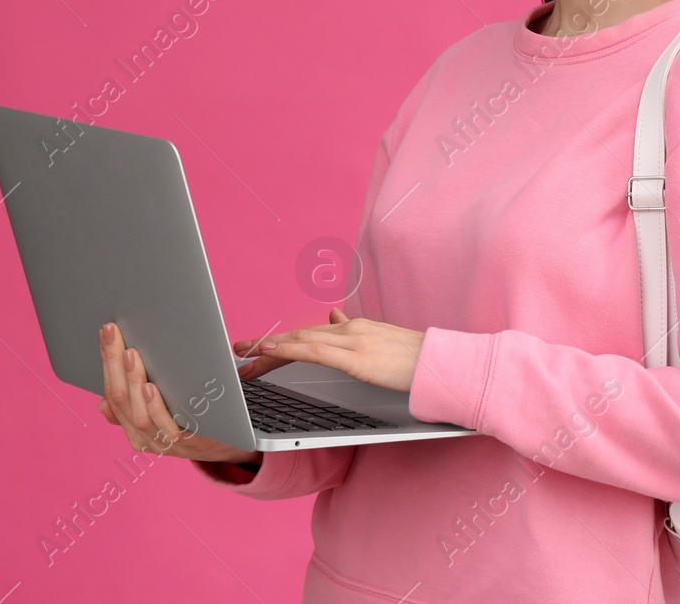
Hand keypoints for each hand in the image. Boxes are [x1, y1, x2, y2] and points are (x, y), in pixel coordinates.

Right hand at [97, 322, 260, 463]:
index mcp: (135, 430)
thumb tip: (103, 403)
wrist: (233, 443)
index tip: (106, 333)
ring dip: (133, 382)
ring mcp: (167, 444)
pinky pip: (167, 428)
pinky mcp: (190, 444)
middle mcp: (146, 440)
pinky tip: (150, 387)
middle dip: (114, 364)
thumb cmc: (195, 417)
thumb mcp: (162, 411)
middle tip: (114, 334)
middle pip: (121, 401)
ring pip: (139, 415)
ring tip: (130, 355)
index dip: (107, 363)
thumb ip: (136, 405)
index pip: (113, 395)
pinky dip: (155, 408)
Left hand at [234, 307, 425, 392]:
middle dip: (265, 345)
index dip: (280, 340)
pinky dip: (288, 350)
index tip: (256, 347)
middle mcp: (349, 329)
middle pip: (297, 335)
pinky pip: (314, 352)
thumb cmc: (415, 359)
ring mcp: (353, 341)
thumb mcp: (380, 342)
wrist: (442, 363)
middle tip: (237, 352)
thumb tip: (332, 316)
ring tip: (243, 357)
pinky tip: (270, 351)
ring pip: (300, 340)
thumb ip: (353, 330)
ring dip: (267, 349)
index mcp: (353, 328)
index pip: (308, 333)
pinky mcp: (357, 358)